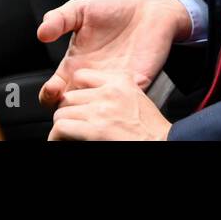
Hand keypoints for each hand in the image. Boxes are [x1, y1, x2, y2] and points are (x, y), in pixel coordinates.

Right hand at [37, 0, 191, 108]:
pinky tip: (115, 92)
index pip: (54, 90)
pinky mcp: (135, 84)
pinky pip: (124, 104)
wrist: (149, 8)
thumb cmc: (115, 7)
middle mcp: (92, 78)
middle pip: (72, 108)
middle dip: (67, 111)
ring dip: (91, 112)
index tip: (52, 88)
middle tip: (70, 101)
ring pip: (96, 112)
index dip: (49, 95)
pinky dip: (118, 105)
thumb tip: (41, 32)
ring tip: (92, 98)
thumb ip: (59, 18)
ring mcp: (112, 83)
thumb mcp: (81, 8)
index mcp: (76, 63)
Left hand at [48, 70, 171, 140]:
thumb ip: (114, 92)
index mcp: (120, 81)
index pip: (82, 76)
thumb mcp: (136, 98)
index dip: (76, 92)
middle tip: (71, 124)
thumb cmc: (152, 129)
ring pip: (62, 111)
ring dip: (62, 125)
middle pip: (70, 96)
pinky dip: (56, 136)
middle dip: (67, 111)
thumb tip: (91, 98)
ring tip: (66, 135)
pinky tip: (60, 141)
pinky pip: (61, 127)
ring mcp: (101, 109)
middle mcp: (109, 92)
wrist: (163, 143)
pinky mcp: (95, 128)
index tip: (76, 104)